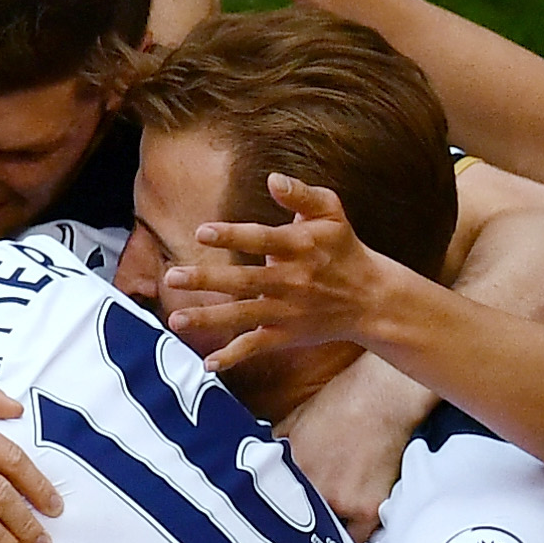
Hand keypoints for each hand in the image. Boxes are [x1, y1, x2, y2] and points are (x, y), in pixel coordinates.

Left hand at [164, 174, 415, 376]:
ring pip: (243, 315)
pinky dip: (233, 356)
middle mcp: (291, 281)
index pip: (261, 239)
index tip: (202, 232)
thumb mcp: (331, 212)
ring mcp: (288, 311)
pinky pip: (256, 346)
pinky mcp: (287, 335)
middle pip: (244, 280)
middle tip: (172, 277)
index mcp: (299, 247)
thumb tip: (272, 179)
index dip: (231, 236)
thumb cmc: (344, 248)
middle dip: (206, 280)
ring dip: (209, 319)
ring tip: (176, 319)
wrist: (370, 298)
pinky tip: (208, 363)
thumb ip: (301, 194)